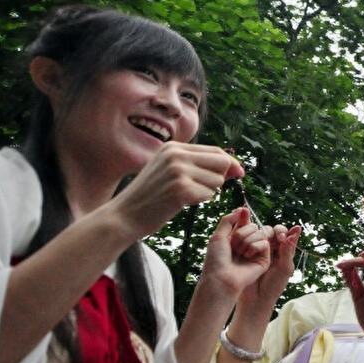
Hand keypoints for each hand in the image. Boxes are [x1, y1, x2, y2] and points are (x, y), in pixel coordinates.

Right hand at [109, 142, 243, 239]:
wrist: (124, 215)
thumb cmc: (151, 196)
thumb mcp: (170, 171)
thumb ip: (199, 165)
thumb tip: (236, 167)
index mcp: (174, 147)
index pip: (215, 150)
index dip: (230, 163)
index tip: (239, 173)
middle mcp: (176, 155)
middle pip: (222, 163)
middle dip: (220, 178)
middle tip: (201, 189)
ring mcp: (178, 171)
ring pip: (217, 180)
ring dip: (207, 191)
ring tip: (185, 195)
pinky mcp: (181, 189)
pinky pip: (208, 194)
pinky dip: (200, 200)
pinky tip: (182, 202)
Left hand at [199, 208, 271, 296]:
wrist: (221, 278)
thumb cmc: (216, 260)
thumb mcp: (218, 236)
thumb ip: (228, 220)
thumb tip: (242, 209)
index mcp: (235, 238)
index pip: (244, 222)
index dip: (244, 216)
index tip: (243, 212)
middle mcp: (246, 244)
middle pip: (253, 226)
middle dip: (241, 234)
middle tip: (233, 247)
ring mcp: (256, 251)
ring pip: (259, 233)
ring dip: (246, 241)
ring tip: (240, 253)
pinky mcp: (264, 259)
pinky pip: (265, 243)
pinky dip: (254, 247)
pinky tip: (247, 256)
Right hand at [236, 224, 301, 321]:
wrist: (256, 298)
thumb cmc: (274, 285)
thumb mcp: (285, 268)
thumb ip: (288, 251)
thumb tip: (295, 230)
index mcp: (283, 250)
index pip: (284, 233)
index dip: (282, 232)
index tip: (282, 238)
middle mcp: (271, 247)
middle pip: (271, 231)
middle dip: (272, 233)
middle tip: (273, 240)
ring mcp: (258, 249)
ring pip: (259, 233)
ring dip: (259, 236)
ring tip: (261, 246)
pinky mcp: (246, 251)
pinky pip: (247, 239)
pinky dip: (248, 238)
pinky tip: (247, 246)